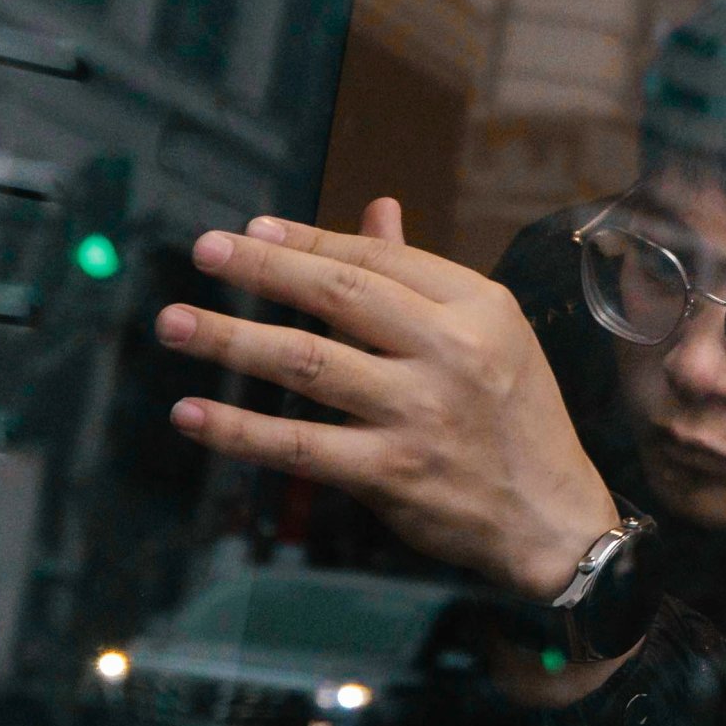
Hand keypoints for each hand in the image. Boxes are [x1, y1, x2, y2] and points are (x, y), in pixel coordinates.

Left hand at [158, 200, 620, 603]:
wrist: (552, 516)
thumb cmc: (515, 415)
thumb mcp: (490, 331)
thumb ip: (422, 273)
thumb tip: (377, 209)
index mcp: (477, 306)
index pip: (379, 259)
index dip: (309, 242)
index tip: (251, 230)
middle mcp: (450, 350)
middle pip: (340, 295)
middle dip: (263, 269)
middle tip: (203, 250)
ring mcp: (419, 412)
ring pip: (308, 362)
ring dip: (232, 340)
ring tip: (174, 324)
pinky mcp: (391, 471)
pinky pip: (300, 445)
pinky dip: (240, 429)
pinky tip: (193, 414)